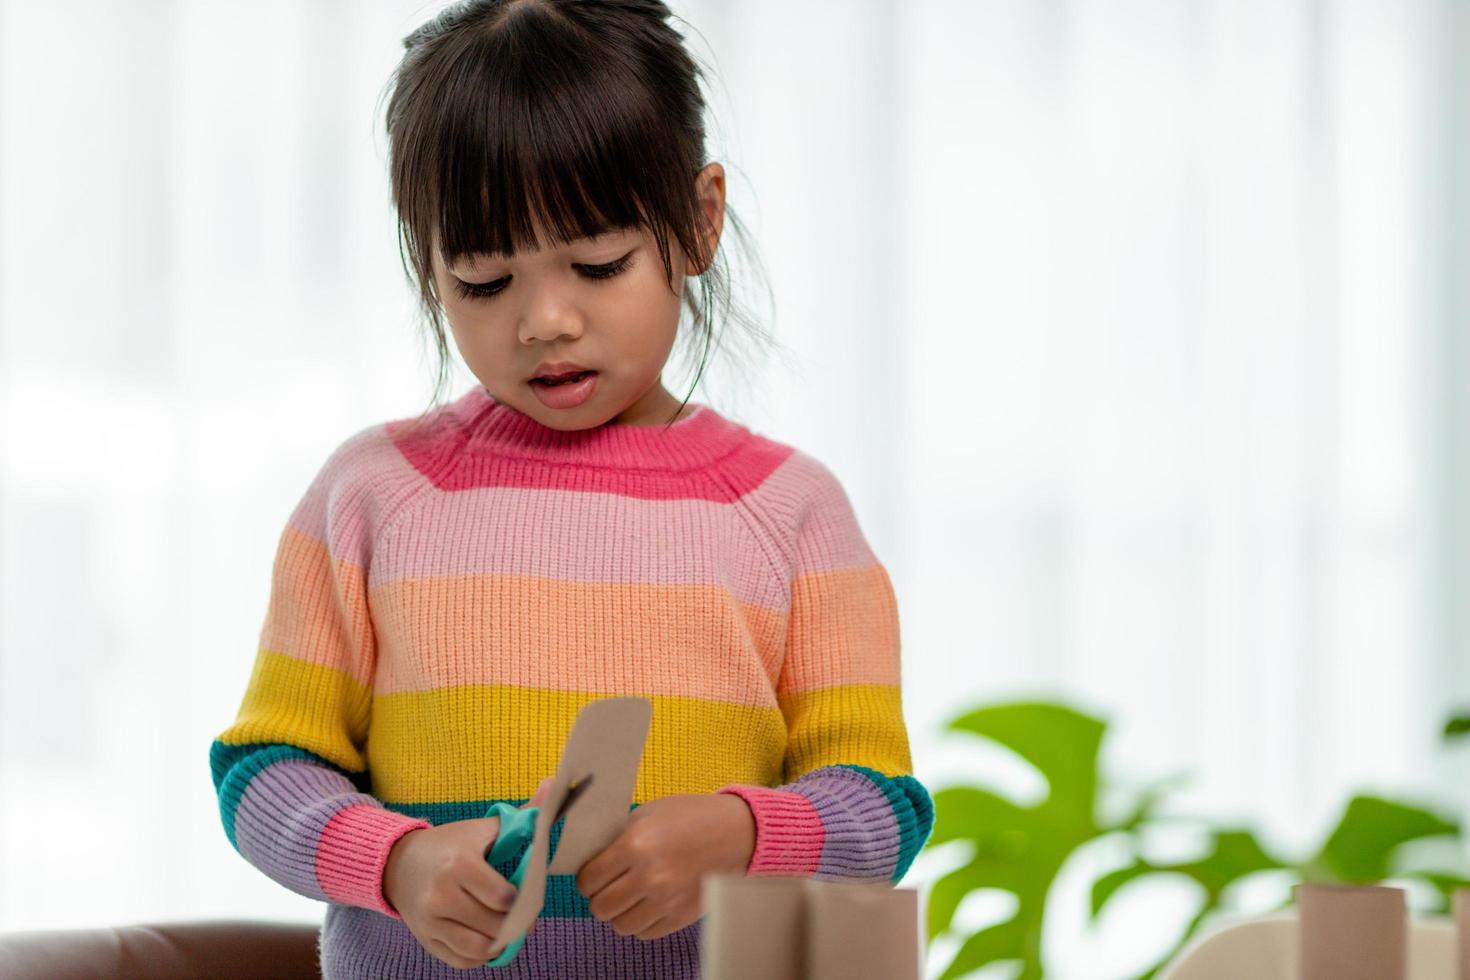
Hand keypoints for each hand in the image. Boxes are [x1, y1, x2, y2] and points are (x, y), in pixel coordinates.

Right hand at [383, 777, 552, 969]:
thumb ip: (522, 814)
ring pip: (478, 949)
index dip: (522, 899)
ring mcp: (430, 922)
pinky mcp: (426, 940)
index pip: (503, 897)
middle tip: (526, 915)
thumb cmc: (450, 844)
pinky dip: (480, 957)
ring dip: (500, 943)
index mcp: (460, 865)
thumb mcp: (483, 827)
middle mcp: (441, 896)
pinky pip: (460, 961)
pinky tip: (488, 940)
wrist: (400, 862)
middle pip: (494, 925)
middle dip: (516, 923)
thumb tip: (554, 786)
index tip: (527, 892)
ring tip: (509, 929)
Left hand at [575, 793, 755, 940]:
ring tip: (630, 897)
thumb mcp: (649, 814)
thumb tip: (590, 859)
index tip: (593, 875)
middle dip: (599, 898)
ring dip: (620, 913)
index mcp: (636, 844)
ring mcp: (667, 900)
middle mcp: (649, 876)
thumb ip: (618, 838)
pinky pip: (645, 934)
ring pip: (621, 926)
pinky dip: (642, 922)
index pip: (588, 880)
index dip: (586, 879)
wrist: (738, 833)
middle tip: (609, 887)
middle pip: (600, 908)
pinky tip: (649, 904)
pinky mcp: (682, 916)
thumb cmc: (692, 817)